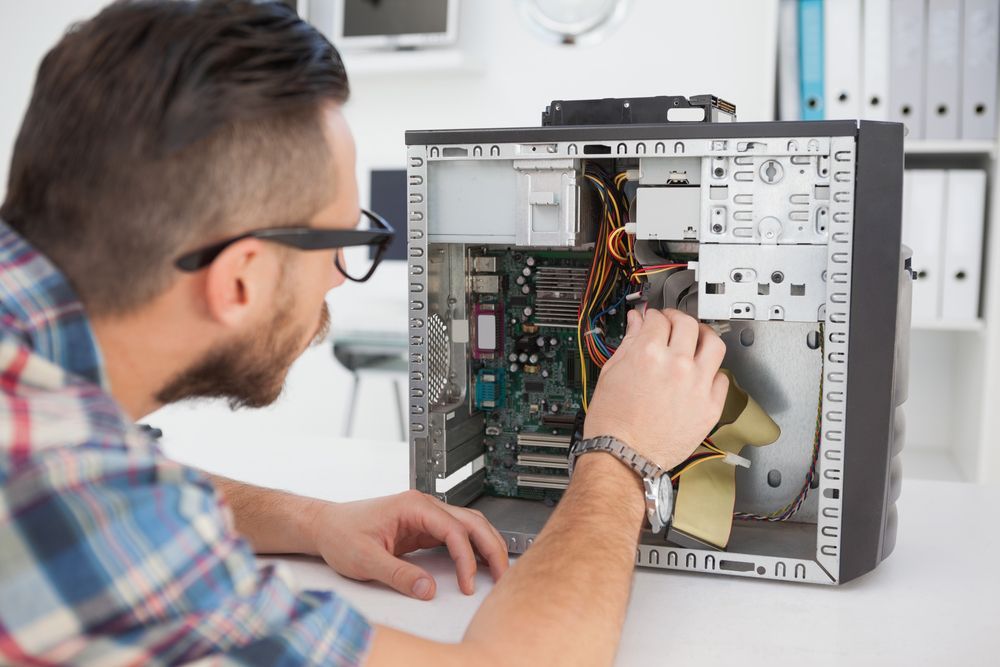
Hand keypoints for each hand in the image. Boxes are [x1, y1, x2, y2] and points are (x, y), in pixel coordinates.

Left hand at [307, 490, 508, 599]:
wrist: (326, 526)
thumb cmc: (341, 533)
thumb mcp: (365, 559)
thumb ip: (398, 574)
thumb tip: (427, 589)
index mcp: (413, 506)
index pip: (454, 530)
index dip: (465, 559)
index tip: (467, 584)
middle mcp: (424, 506)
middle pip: (472, 522)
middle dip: (491, 548)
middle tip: (503, 575)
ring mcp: (425, 515)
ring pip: (468, 526)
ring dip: (485, 546)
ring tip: (498, 571)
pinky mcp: (423, 528)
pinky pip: (456, 536)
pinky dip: (471, 550)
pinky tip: (477, 565)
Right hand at [583, 307, 728, 470]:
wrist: (624, 456)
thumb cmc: (613, 422)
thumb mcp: (611, 374)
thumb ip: (628, 343)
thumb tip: (637, 322)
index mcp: (648, 354)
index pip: (657, 319)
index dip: (652, 316)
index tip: (652, 321)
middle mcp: (676, 365)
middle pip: (687, 323)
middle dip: (676, 319)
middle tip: (671, 324)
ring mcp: (697, 385)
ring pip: (713, 344)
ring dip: (703, 336)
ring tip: (695, 340)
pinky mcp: (710, 406)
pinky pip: (722, 378)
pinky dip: (712, 372)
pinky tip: (701, 373)